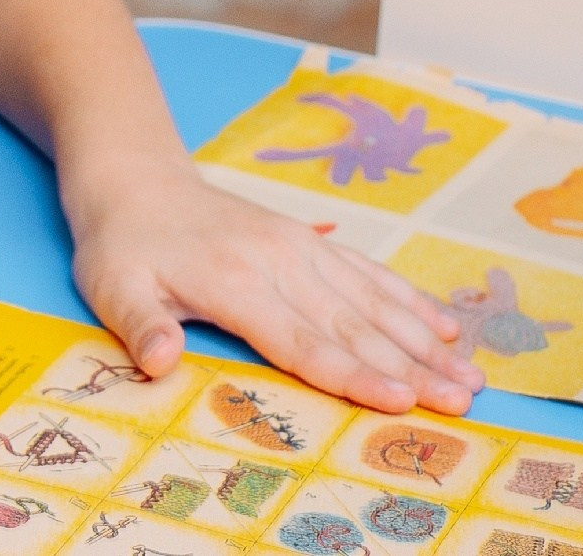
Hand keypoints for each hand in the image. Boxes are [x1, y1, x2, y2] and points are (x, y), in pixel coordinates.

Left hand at [65, 156, 483, 417]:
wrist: (137, 179)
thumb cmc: (123, 245)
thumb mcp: (113, 286)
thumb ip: (140, 325)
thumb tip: (161, 361)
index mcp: (235, 281)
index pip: (302, 339)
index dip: (353, 374)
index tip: (400, 402)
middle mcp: (278, 261)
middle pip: (353, 324)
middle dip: (411, 366)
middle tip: (463, 402)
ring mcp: (299, 246)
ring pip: (372, 299)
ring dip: (423, 339)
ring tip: (470, 375)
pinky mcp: (307, 240)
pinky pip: (367, 271)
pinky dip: (408, 298)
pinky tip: (445, 324)